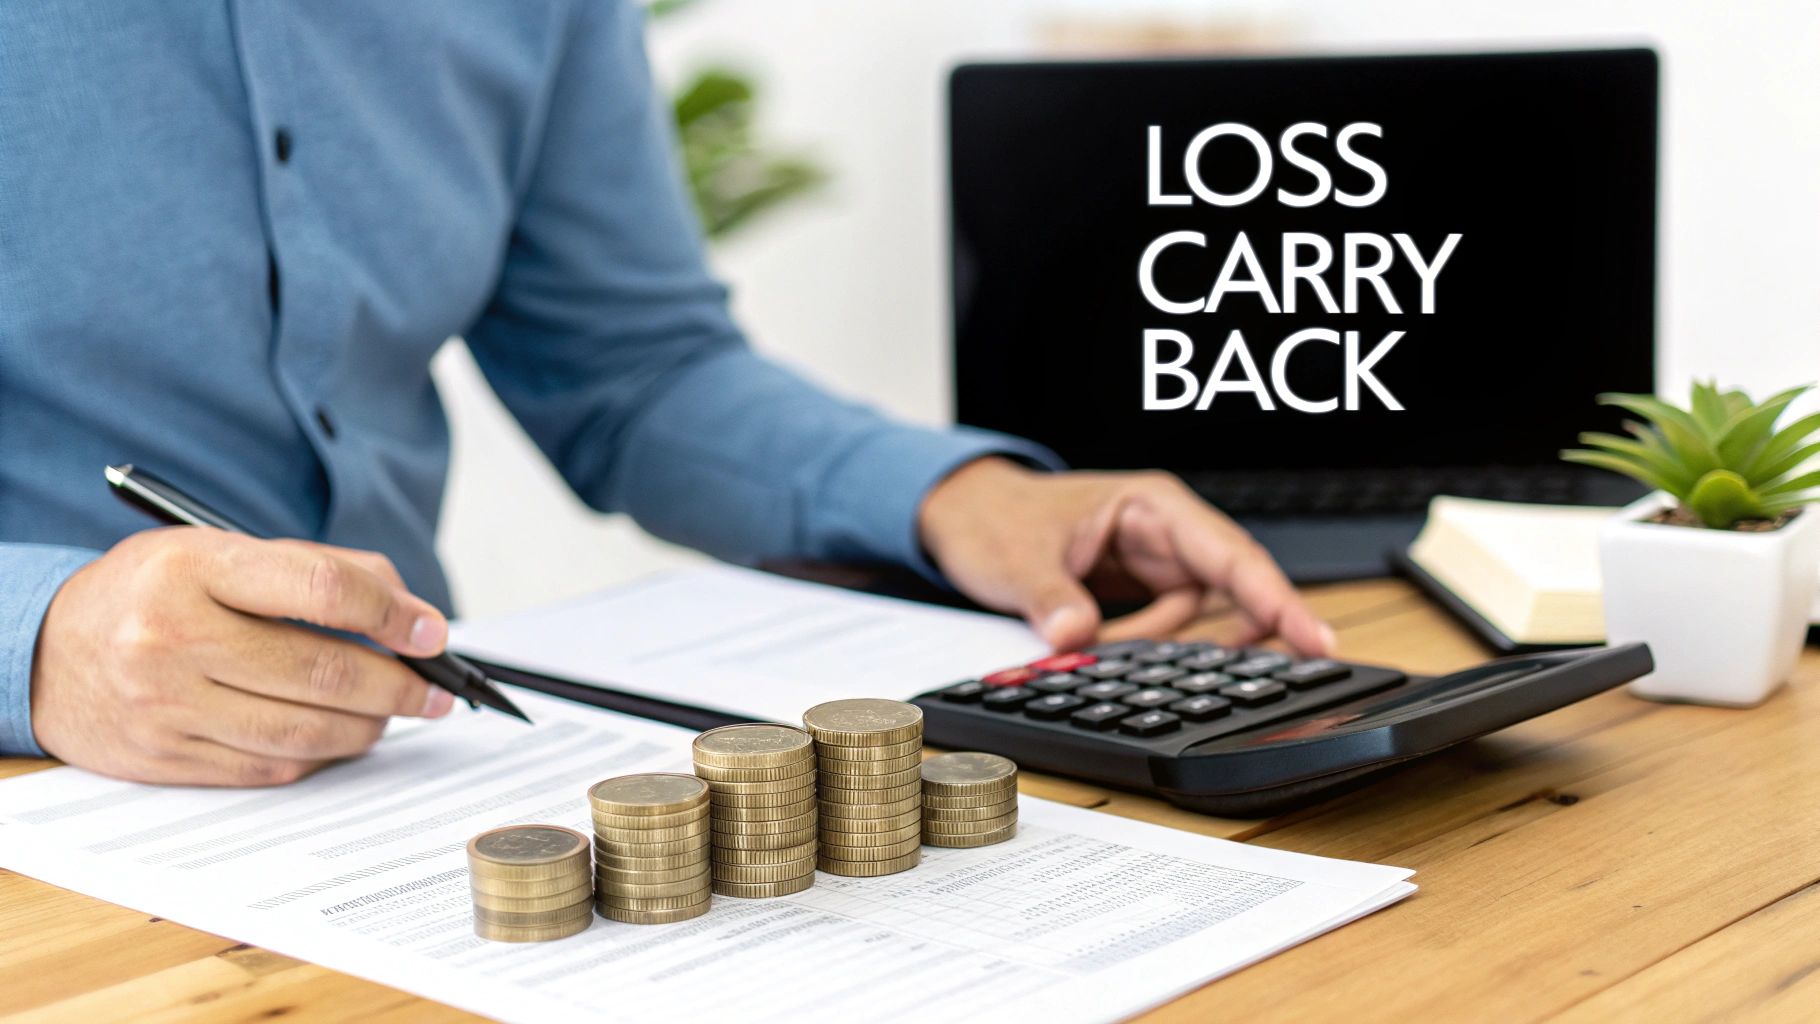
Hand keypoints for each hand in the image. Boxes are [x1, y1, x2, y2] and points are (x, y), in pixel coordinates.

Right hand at [30, 528, 453, 785]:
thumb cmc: (154, 592)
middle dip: (399, 686)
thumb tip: (407, 609)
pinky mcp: (166, 758)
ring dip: (369, 727)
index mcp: (194, 568)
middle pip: (323, 672)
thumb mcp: (220, 550)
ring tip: (394, 713)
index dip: (392, 614)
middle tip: (436, 690)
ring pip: (304, 731)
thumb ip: (317, 568)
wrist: (46, 652)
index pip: (322, 589)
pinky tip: (340, 737)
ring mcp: (166, 705)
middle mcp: (174, 637)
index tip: (433, 632)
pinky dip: (320, 756)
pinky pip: (270, 768)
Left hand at [918, 458, 1334, 654]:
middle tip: (1292, 668)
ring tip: (1118, 644)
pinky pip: (1166, 628)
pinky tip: (1117, 650)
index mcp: (1151, 506)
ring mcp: (1155, 562)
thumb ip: (1051, 597)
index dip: (1274, 597)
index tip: (1311, 638)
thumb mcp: (1016, 558)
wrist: (961, 517)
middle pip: (1233, 584)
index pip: (1229, 553)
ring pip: (1199, 614)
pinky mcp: (1139, 591)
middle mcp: (1164, 531)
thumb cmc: (994, 516)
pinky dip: (1147, 647)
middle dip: (1255, 626)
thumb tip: (1076, 636)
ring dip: (1169, 645)